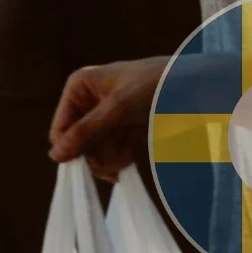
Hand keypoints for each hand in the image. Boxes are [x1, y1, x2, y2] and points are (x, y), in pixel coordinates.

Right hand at [48, 56, 166, 180]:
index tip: (88, 165)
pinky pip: (113, 152)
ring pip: (96, 151)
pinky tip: (131, 158)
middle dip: (96, 155)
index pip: (61, 128)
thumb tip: (55, 156)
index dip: (71, 148)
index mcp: (79, 88)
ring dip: (110, 159)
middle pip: (79, 143)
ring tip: (127, 157)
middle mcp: (90, 103)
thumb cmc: (153, 86)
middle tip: (112, 167)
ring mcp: (108, 118)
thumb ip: (86, 132)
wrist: (195, 85)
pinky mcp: (126, 130)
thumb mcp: (117, 108)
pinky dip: (121, 159)